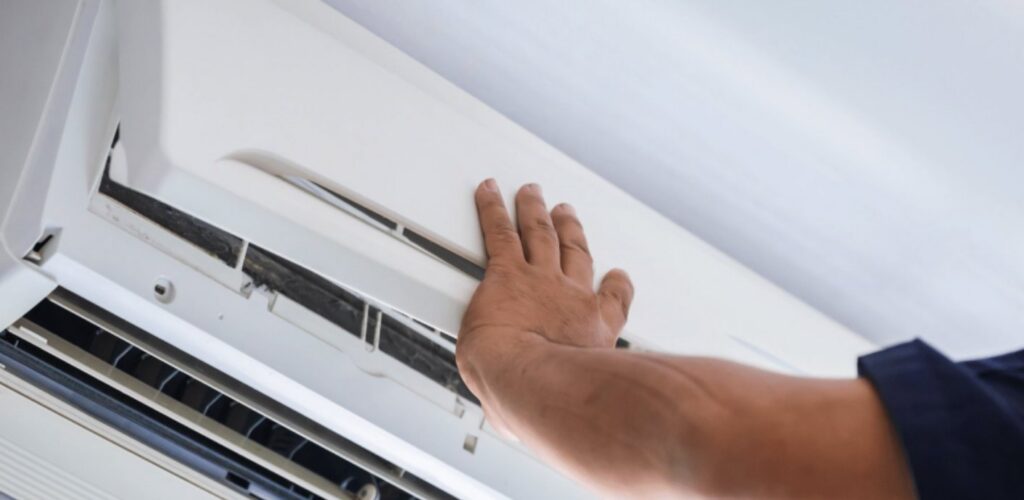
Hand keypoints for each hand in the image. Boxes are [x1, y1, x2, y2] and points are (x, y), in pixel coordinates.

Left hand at [456, 179, 633, 432]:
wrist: (531, 381)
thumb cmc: (549, 402)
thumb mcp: (569, 408)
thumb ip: (551, 408)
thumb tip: (529, 428)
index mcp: (593, 331)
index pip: (611, 301)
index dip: (614, 284)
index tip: (615, 276)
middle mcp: (571, 298)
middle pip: (574, 253)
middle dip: (572, 231)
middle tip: (568, 214)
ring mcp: (539, 281)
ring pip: (539, 235)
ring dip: (536, 211)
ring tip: (532, 194)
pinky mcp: (506, 274)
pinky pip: (499, 232)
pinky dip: (493, 208)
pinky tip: (489, 192)